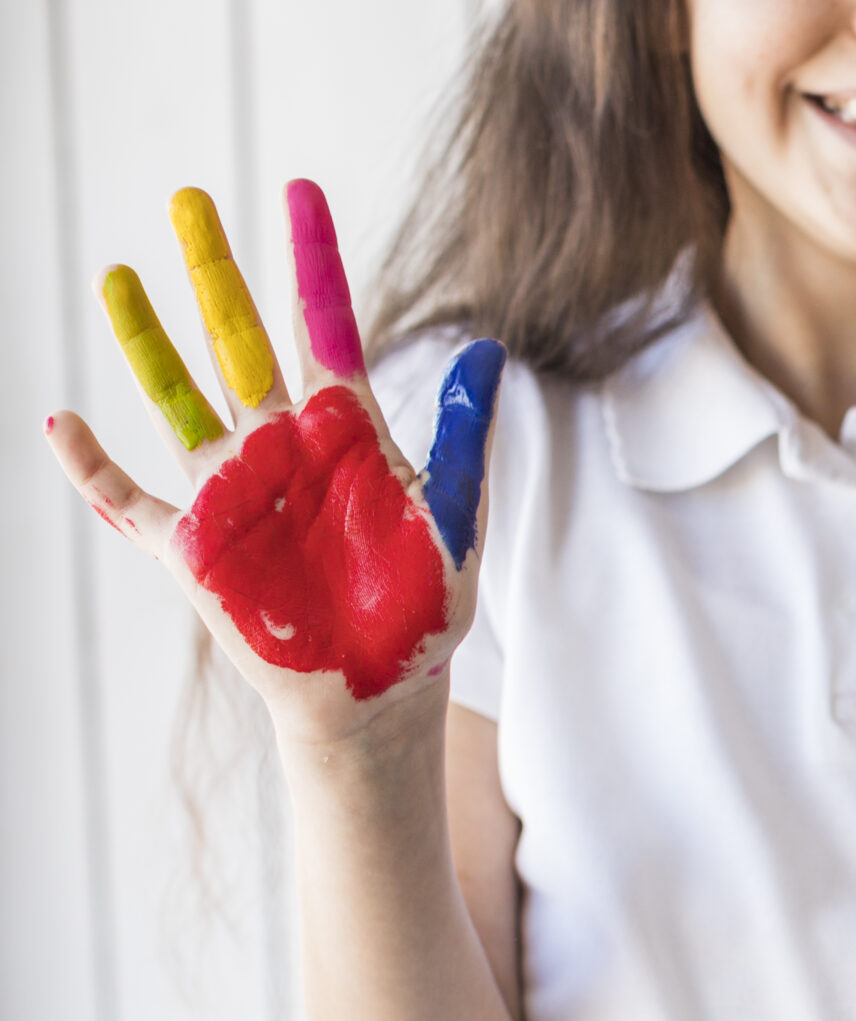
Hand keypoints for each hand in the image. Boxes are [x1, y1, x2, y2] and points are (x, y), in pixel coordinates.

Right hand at [44, 180, 504, 744]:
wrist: (383, 688)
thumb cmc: (424, 606)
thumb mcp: (456, 518)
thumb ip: (464, 437)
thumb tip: (489, 349)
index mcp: (348, 431)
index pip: (326, 324)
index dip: (312, 258)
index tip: (299, 189)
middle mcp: (283, 446)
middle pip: (240, 339)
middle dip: (215, 272)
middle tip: (186, 198)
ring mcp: (234, 490)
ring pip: (178, 399)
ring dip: (147, 341)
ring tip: (119, 275)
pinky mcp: (197, 548)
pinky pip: (129, 502)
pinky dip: (92, 467)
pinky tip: (59, 423)